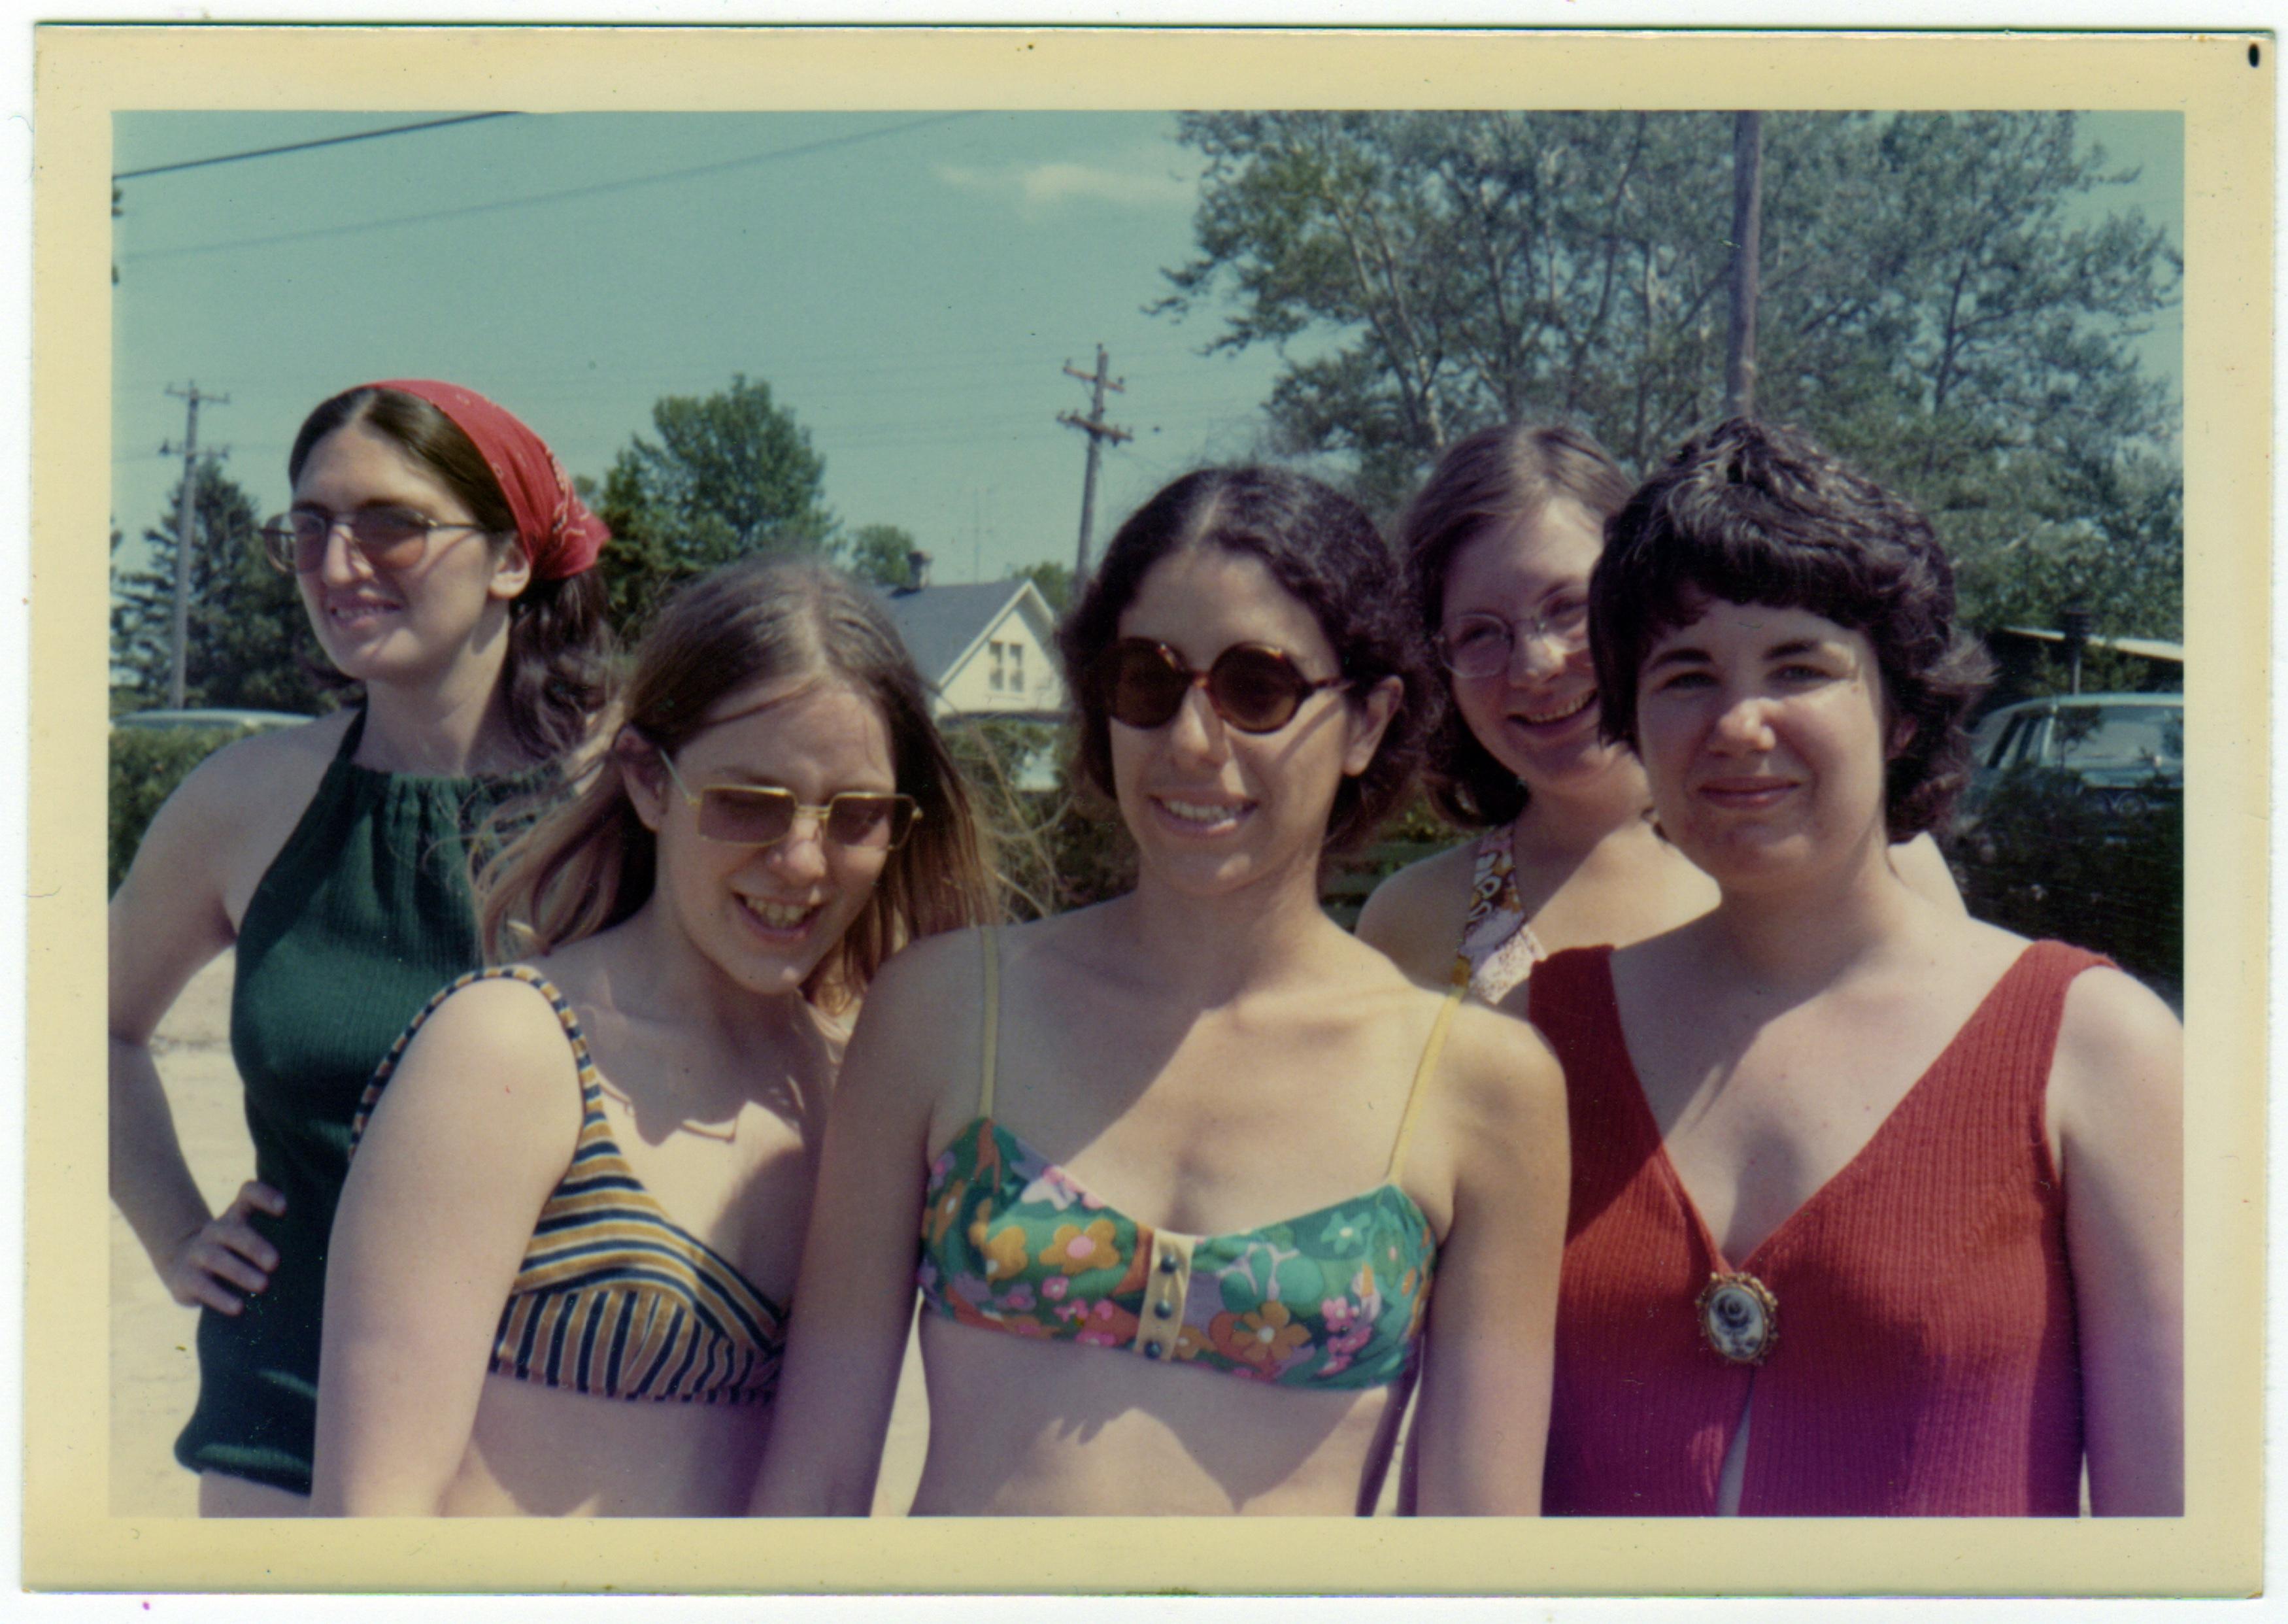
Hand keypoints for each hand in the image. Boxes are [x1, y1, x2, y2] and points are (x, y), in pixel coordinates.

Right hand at [160, 1181, 285, 1313]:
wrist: (186, 1269)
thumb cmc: (238, 1253)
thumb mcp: (255, 1237)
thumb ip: (284, 1232)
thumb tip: (336, 1242)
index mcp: (237, 1215)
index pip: (248, 1193)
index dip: (264, 1195)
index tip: (285, 1208)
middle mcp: (216, 1230)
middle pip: (233, 1231)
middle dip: (255, 1245)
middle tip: (275, 1263)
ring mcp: (198, 1252)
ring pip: (216, 1258)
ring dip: (240, 1272)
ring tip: (263, 1286)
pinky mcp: (185, 1278)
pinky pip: (201, 1285)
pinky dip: (220, 1297)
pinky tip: (238, 1308)